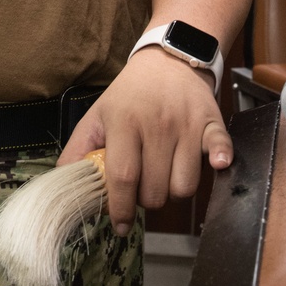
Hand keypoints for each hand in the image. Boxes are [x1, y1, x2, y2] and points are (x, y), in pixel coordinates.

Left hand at [57, 49, 232, 234]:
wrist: (167, 60)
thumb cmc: (129, 96)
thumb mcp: (97, 116)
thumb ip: (78, 151)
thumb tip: (64, 184)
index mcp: (124, 123)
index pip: (123, 178)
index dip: (121, 209)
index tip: (120, 225)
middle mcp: (157, 124)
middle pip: (155, 191)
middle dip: (146, 201)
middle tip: (142, 188)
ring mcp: (187, 124)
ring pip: (185, 186)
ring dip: (174, 191)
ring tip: (165, 176)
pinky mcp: (212, 122)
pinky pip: (221, 150)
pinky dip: (221, 161)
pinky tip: (215, 164)